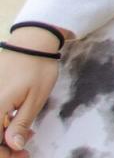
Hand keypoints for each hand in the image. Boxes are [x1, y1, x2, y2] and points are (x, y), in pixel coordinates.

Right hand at [0, 27, 65, 157]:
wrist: (31, 41)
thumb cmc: (37, 68)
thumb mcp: (35, 99)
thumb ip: (21, 124)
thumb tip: (13, 146)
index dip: (3, 154)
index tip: (20, 155)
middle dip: (3, 148)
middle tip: (24, 151)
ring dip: (3, 137)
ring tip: (26, 137)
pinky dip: (1, 125)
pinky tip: (17, 125)